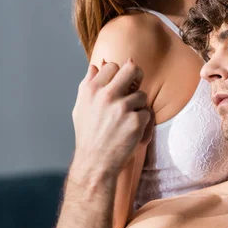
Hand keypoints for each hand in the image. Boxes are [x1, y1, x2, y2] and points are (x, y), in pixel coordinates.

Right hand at [71, 59, 152, 180]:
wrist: (95, 161)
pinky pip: (147, 113)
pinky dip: (142, 122)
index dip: (119, 73)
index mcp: (91, 89)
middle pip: (132, 69)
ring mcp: (122, 107)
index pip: (113, 66)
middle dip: (137, 76)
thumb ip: (89, 84)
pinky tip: (130, 130)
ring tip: (126, 120)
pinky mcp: (136, 121)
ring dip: (138, 106)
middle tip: (136, 86)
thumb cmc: (88, 134)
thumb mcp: (81, 107)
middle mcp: (106, 95)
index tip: (120, 82)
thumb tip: (96, 65)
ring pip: (142, 95)